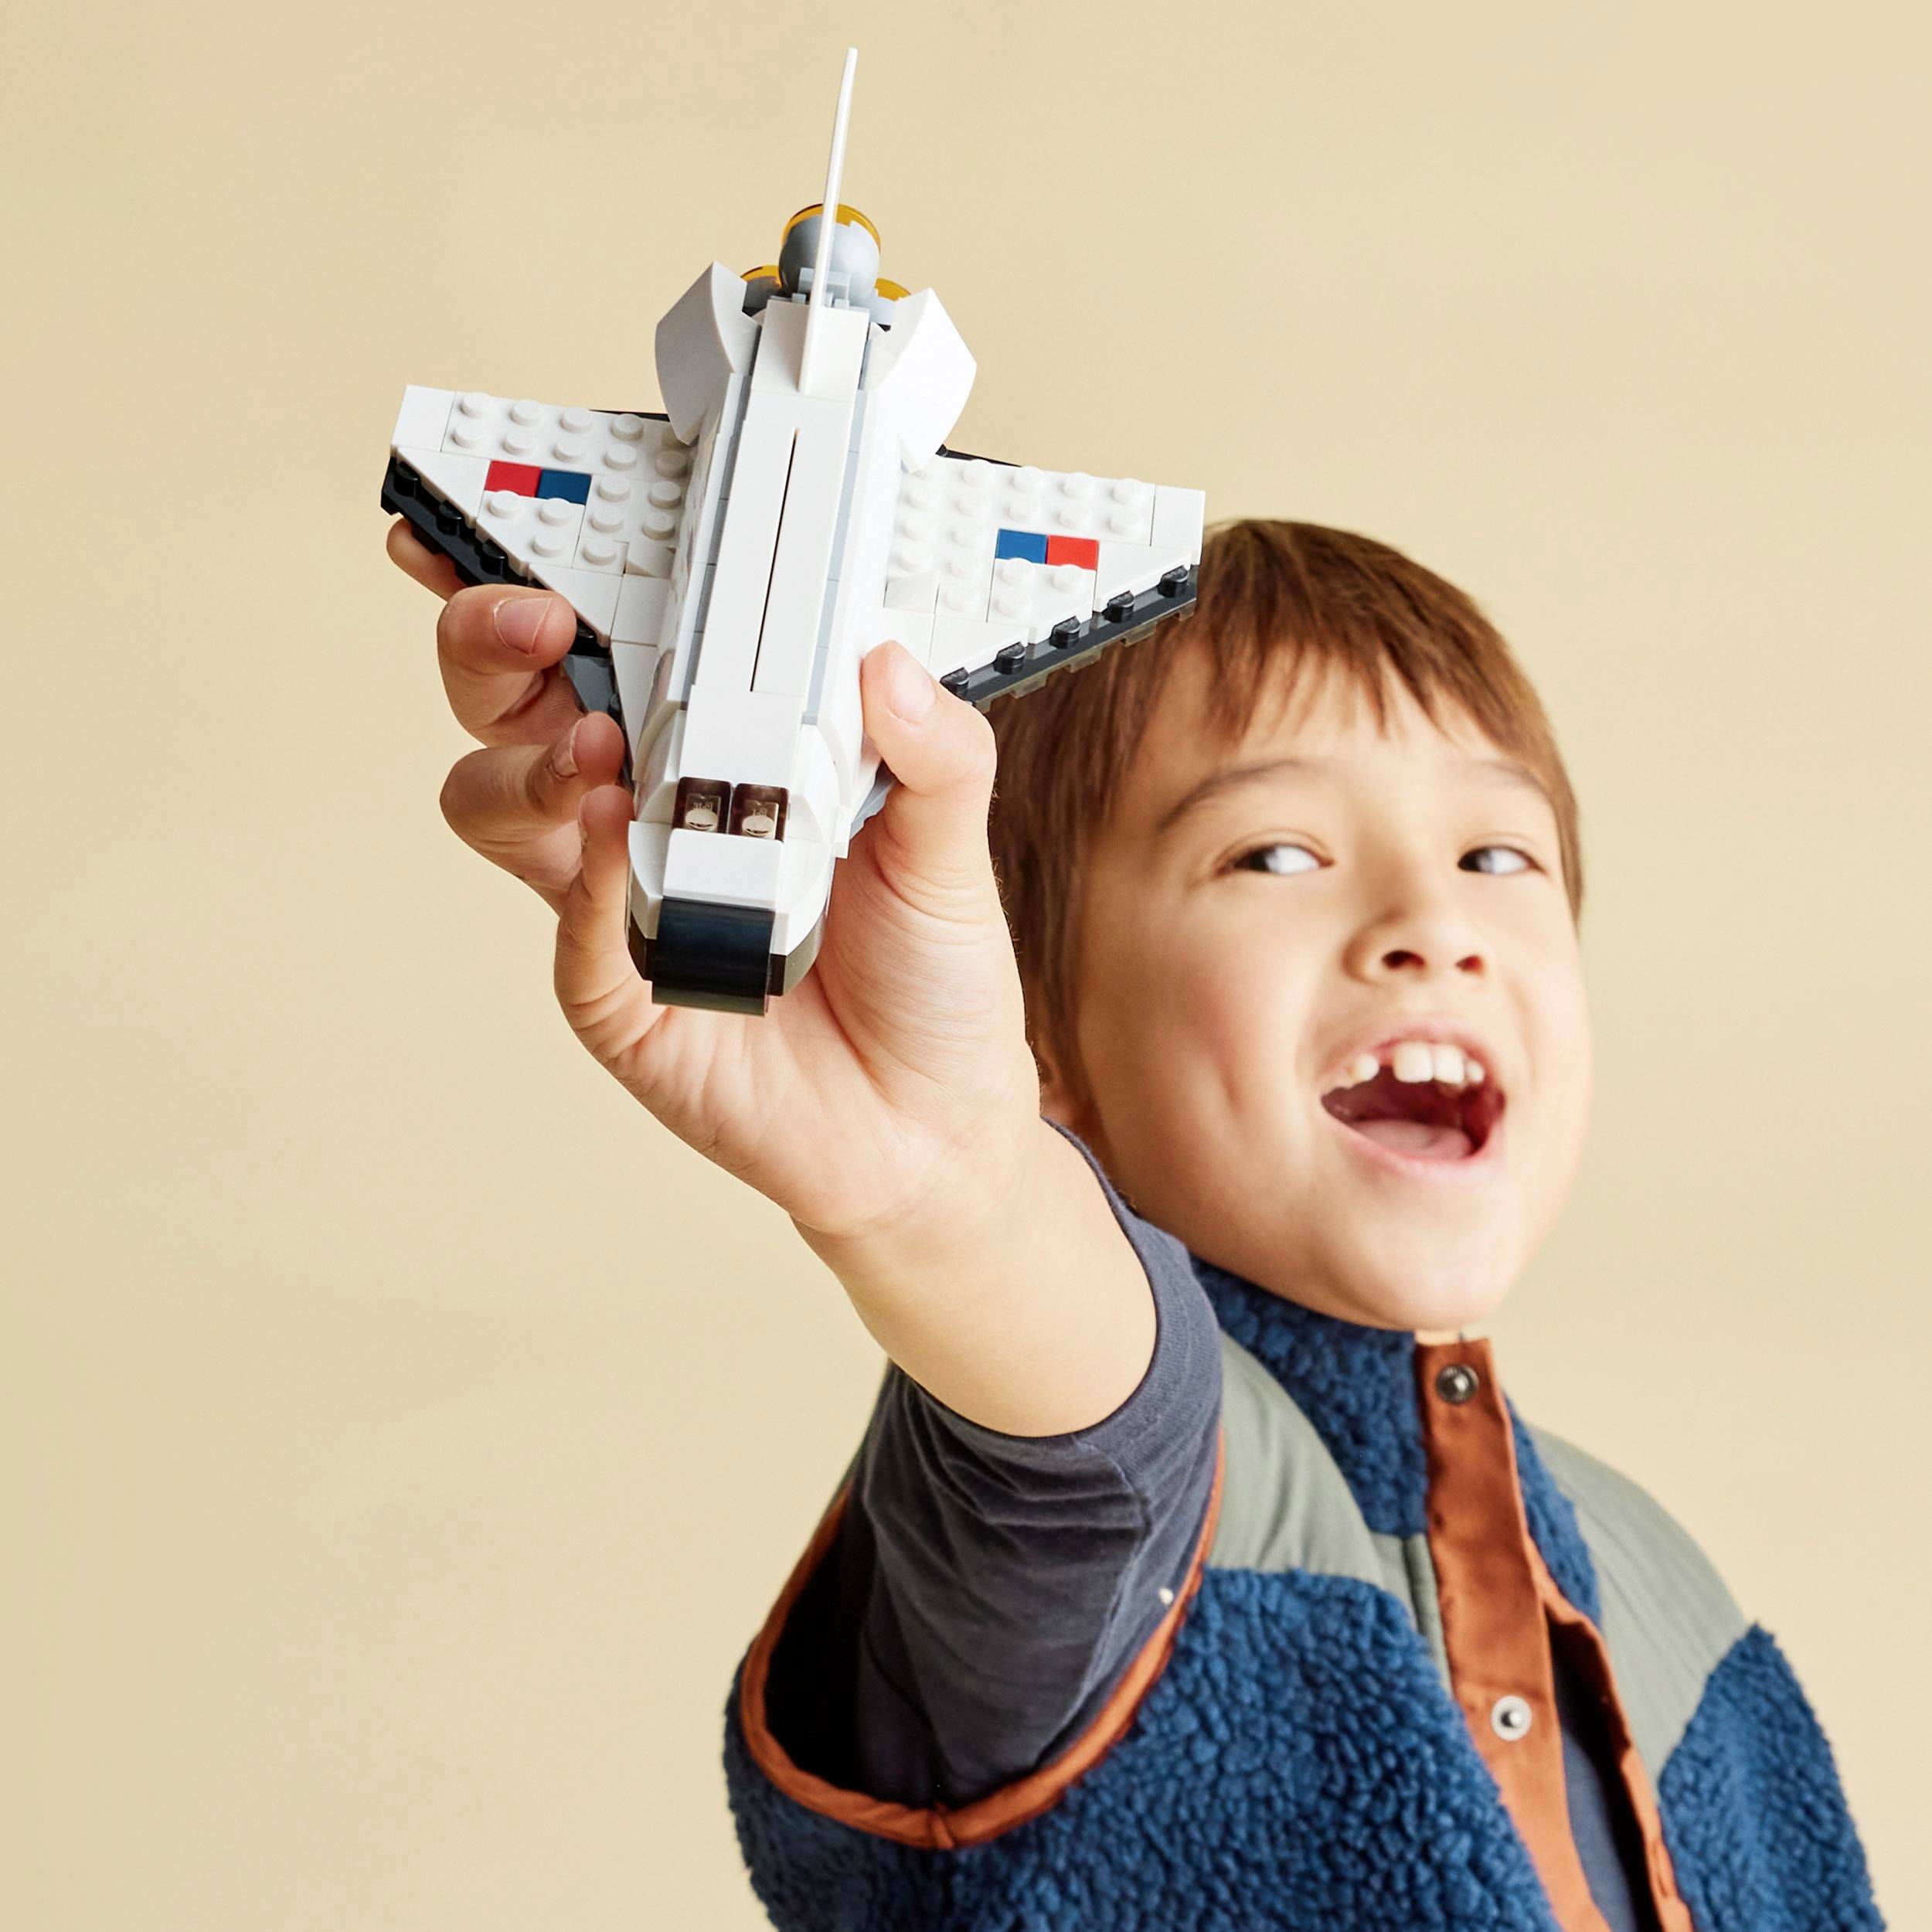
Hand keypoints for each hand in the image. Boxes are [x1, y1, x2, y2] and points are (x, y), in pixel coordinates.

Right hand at [388, 520, 1043, 1252]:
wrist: (935, 1125)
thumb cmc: (929, 971)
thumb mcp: (951, 842)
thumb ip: (931, 750)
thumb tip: (885, 655)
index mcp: (714, 746)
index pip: (610, 640)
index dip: (549, 575)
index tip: (508, 512)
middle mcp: (643, 810)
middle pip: (511, 703)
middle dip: (491, 639)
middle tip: (526, 612)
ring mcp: (615, 901)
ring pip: (496, 804)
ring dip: (528, 758)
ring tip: (599, 746)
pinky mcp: (617, 996)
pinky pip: (567, 927)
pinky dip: (580, 873)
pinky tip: (615, 832)